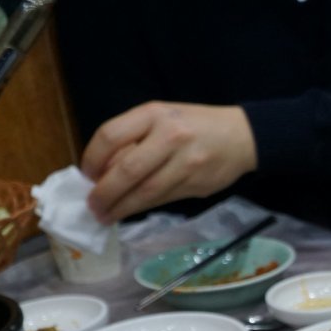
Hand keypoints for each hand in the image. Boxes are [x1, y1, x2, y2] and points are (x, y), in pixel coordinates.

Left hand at [81, 102, 256, 222]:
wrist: (243, 136)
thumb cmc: (195, 125)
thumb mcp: (162, 118)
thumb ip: (134, 138)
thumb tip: (103, 172)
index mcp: (155, 114)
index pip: (111, 136)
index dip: (92, 159)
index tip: (87, 175)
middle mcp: (170, 136)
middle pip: (127, 170)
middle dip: (104, 193)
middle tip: (92, 206)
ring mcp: (186, 163)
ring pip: (146, 191)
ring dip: (121, 207)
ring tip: (106, 216)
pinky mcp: (197, 184)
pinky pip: (163, 199)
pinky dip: (143, 207)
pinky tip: (131, 211)